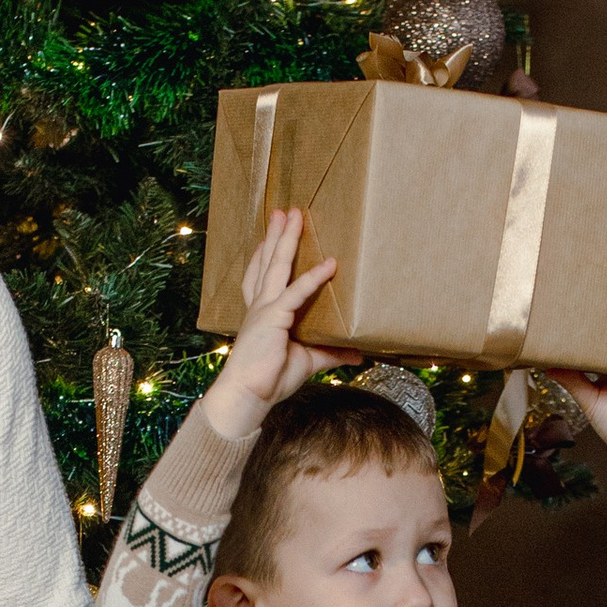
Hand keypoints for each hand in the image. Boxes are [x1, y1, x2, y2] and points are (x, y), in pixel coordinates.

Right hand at [201, 207, 358, 435]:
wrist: (248, 396)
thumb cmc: (269, 380)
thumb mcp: (308, 362)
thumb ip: (331, 353)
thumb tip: (358, 354)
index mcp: (263, 314)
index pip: (261, 277)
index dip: (264, 255)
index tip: (270, 235)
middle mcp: (260, 306)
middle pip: (268, 262)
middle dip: (276, 235)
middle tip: (283, 211)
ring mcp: (264, 309)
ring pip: (277, 266)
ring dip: (286, 240)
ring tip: (293, 216)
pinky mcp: (273, 318)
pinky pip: (296, 293)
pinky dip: (313, 278)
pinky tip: (329, 263)